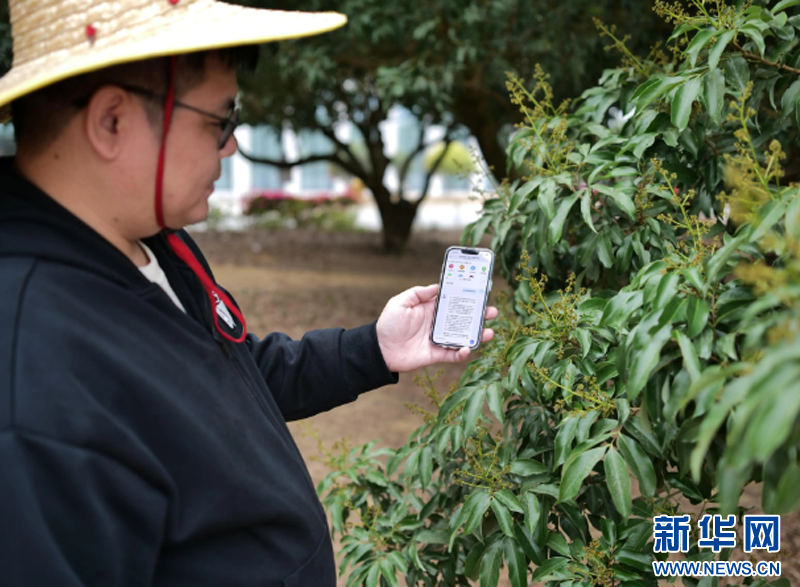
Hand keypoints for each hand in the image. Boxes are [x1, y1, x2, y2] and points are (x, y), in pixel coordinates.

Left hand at [376, 284, 497, 372]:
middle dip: (479, 315)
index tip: (480, 291)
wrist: (379, 350)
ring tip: (489, 331)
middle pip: (463, 318)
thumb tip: (438, 286)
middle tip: (492, 311)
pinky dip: (463, 353)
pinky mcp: (437, 354)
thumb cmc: (388, 324)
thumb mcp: (400, 302)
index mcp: (432, 308)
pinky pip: (454, 355)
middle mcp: (439, 323)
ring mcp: (439, 339)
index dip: (466, 296)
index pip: (453, 300)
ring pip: (463, 336)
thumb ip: (419, 293)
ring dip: (477, 334)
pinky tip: (468, 348)